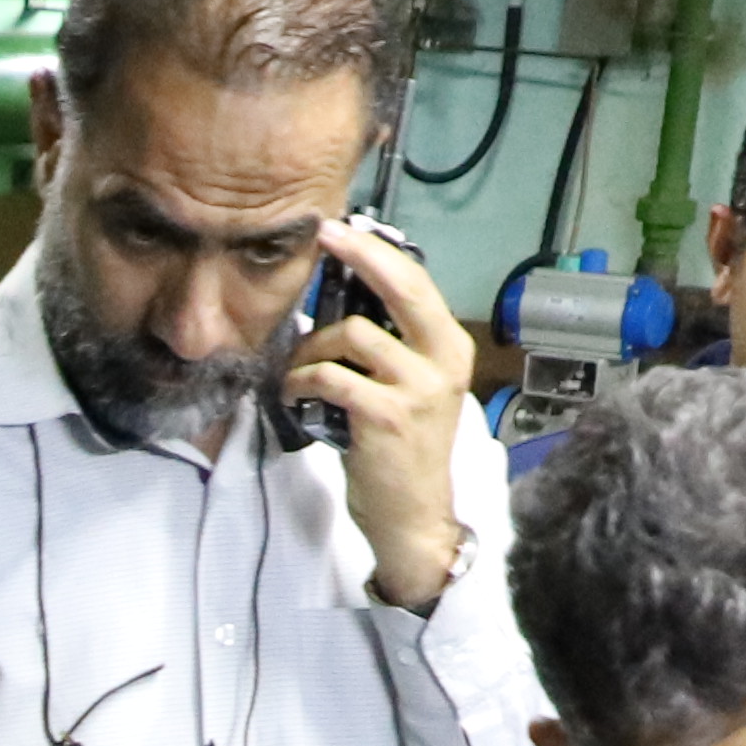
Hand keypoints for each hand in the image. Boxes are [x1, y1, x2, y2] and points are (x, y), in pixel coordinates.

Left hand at [291, 215, 485, 610]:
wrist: (413, 517)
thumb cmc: (402, 453)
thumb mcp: (411, 390)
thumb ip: (391, 347)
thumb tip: (343, 300)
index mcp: (450, 348)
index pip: (417, 283)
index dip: (377, 250)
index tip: (341, 228)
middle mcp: (443, 361)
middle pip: (401, 287)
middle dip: (359, 255)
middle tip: (324, 237)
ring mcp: (418, 389)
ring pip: (352, 334)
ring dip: (312, 347)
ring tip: (299, 369)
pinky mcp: (387, 416)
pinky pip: (331, 377)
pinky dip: (303, 380)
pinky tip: (296, 393)